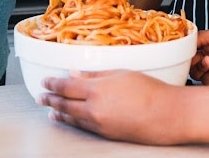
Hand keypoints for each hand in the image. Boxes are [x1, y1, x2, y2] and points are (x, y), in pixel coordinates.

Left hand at [40, 70, 182, 144]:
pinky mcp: (106, 134)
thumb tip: (76, 74)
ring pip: (72, 118)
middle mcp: (94, 109)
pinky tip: (71, 120)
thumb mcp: (121, 74)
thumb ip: (96, 74)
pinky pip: (84, 127)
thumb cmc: (149, 90)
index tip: (45, 81)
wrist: (166, 114)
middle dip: (50, 100)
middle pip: (65, 104)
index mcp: (96, 89)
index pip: (66, 86)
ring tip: (51, 111)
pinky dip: (73, 122)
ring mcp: (99, 124)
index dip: (53, 83)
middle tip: (41, 97)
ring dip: (59, 114)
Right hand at [190, 27, 208, 84]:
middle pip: (193, 62)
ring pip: (197, 73)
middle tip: (197, 56)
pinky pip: (206, 84)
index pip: (195, 47)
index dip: (189, 48)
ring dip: (200, 66)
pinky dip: (208, 75)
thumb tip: (188, 40)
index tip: (185, 48)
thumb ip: (206, 36)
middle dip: (192, 59)